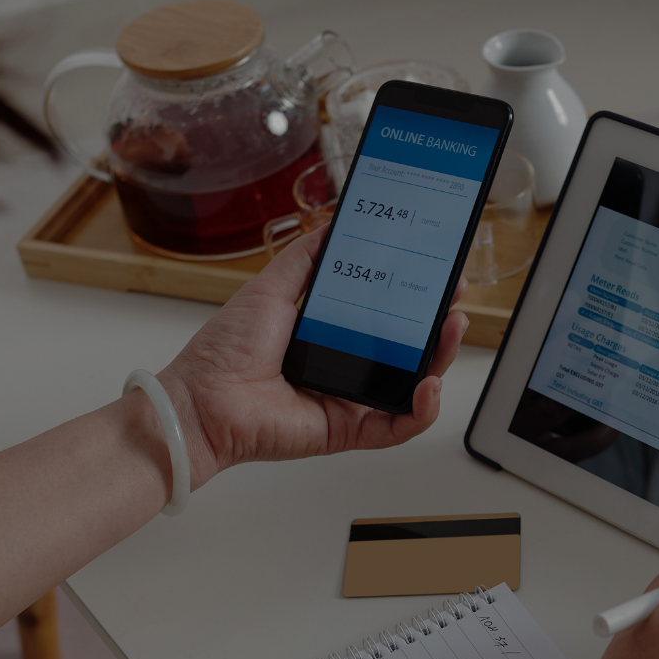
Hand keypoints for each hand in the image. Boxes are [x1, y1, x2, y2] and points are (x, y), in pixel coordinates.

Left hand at [157, 226, 469, 489]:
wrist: (203, 400)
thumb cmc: (225, 352)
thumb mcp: (271, 288)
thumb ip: (305, 259)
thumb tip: (332, 226)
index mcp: (331, 337)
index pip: (387, 317)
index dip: (415, 298)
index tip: (435, 273)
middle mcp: (347, 370)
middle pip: (409, 351)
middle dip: (438, 325)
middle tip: (454, 297)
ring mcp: (352, 402)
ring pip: (412, 387)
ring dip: (440, 360)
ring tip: (451, 330)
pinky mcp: (350, 432)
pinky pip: (398, 427)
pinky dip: (422, 411)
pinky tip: (428, 385)